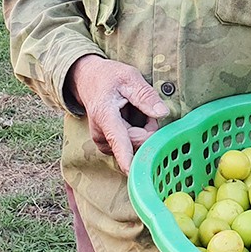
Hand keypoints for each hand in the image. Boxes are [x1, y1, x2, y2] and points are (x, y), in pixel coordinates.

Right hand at [66, 55, 170, 172]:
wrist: (87, 80)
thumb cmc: (108, 77)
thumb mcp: (129, 76)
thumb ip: (145, 95)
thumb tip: (163, 113)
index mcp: (105, 116)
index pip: (119, 140)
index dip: (128, 159)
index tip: (134, 175)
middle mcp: (102, 134)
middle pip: (137, 142)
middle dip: (149, 128)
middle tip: (145, 106)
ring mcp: (104, 142)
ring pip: (135, 145)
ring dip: (143, 130)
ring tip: (134, 110)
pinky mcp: (109, 146)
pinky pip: (131, 145)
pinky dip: (137, 133)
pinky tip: (130, 118)